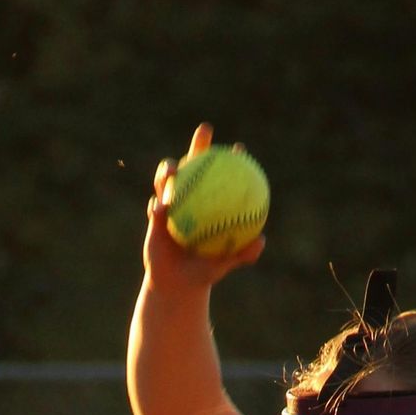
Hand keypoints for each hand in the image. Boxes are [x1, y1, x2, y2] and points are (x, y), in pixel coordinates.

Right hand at [142, 121, 266, 295]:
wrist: (177, 283)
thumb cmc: (204, 271)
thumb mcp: (224, 265)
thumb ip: (242, 254)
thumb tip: (260, 241)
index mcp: (209, 203)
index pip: (221, 175)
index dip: (230, 159)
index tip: (239, 149)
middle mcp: (190, 197)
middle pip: (194, 163)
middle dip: (199, 143)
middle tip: (206, 131)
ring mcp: (171, 204)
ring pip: (167, 179)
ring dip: (168, 170)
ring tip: (173, 171)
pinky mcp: (155, 217)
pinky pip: (155, 207)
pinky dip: (158, 205)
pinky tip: (161, 208)